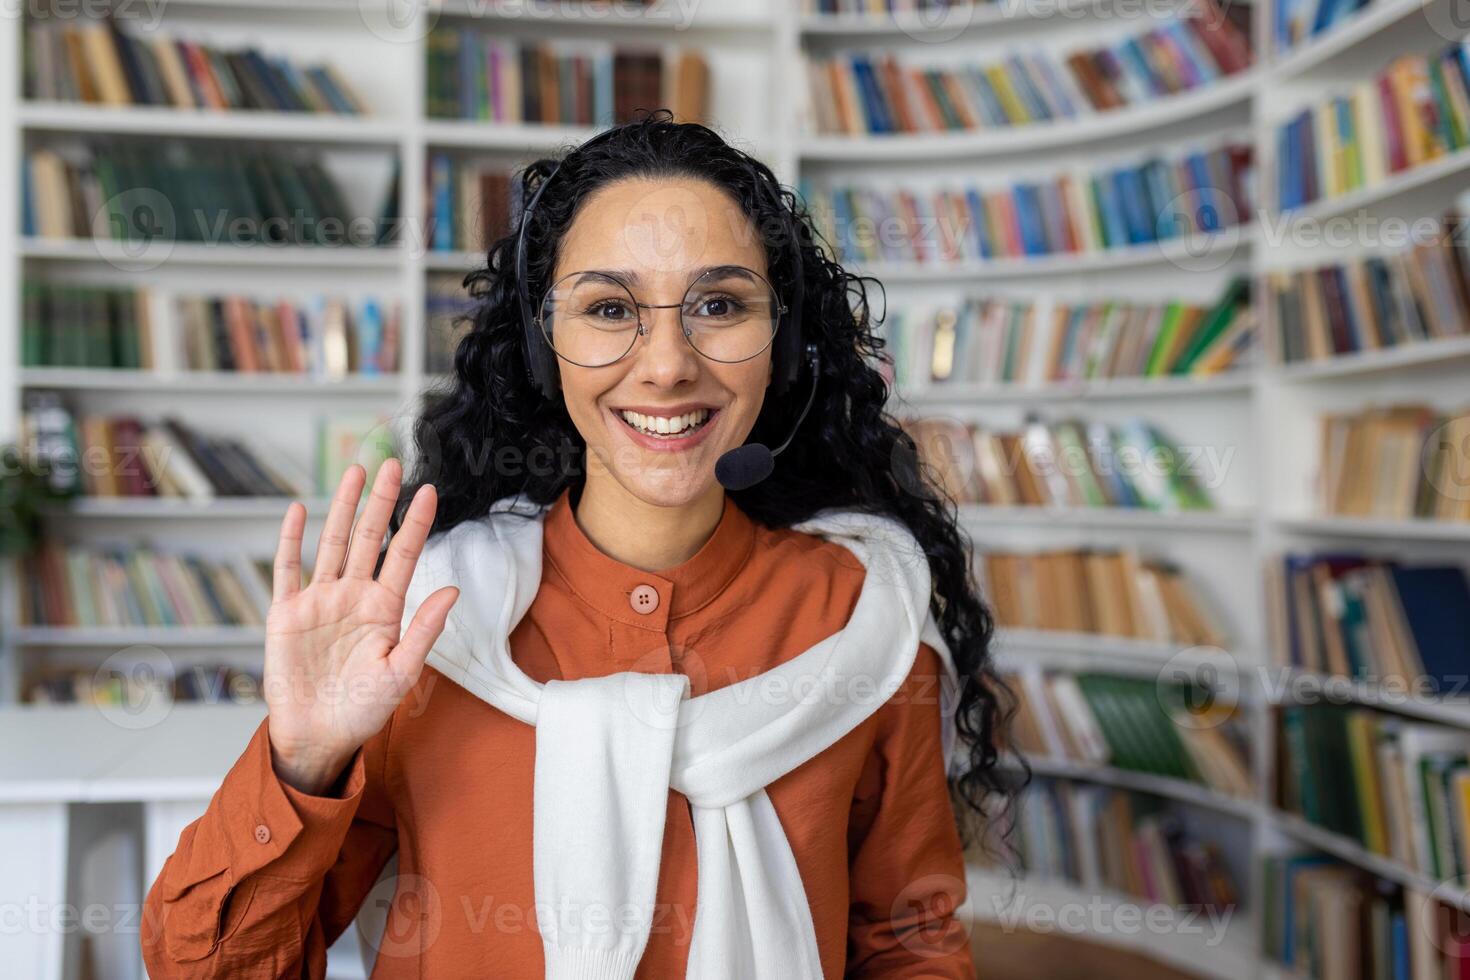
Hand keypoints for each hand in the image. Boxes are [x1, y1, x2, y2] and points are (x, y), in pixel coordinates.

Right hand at [264, 459, 458, 794]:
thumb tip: (454, 589)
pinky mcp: (286, 614)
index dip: (415, 523)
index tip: (429, 490)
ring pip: (332, 544)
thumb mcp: (402, 672)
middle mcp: (353, 596)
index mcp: (384, 609)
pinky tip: (300, 510)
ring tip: (354, 472)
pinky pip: (288, 570)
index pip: (404, 555)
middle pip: (368, 538)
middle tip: (391, 463)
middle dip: (380, 501)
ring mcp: (319, 601)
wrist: (319, 736)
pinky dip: (292, 539)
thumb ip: (425, 629)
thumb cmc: (363, 709)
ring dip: (341, 508)